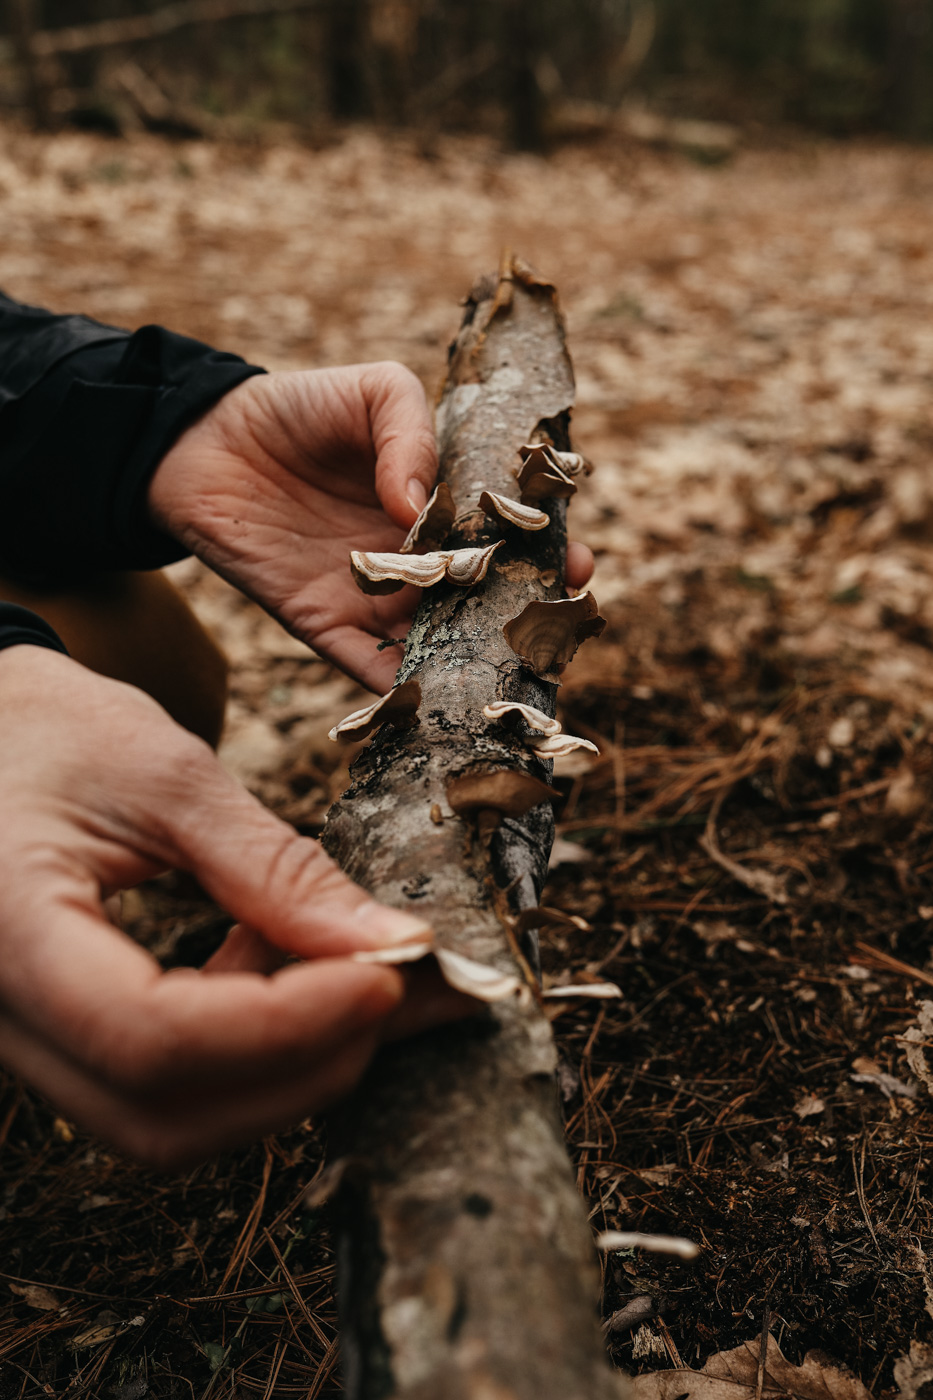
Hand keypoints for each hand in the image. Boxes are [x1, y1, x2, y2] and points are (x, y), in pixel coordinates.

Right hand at [0, 646, 469, 1167]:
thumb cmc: (47, 728)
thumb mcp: (166, 775)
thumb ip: (275, 868)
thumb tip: (391, 943)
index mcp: (7, 932)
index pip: (151, 1038)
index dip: (285, 1024)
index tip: (387, 972)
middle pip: (162, 1115)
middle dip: (302, 1065)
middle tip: (395, 986)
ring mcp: (23, 1039)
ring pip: (165, 1119)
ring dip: (281, 1062)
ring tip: (338, 959)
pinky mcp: (59, 1036)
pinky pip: (158, 1083)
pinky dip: (243, 1043)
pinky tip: (276, 959)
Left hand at [149, 365, 593, 692]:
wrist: (202, 440)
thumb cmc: (298, 407)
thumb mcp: (372, 392)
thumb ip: (409, 434)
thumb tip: (420, 507)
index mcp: (442, 501)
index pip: (507, 534)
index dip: (547, 551)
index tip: (579, 568)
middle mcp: (419, 558)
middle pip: (483, 599)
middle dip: (521, 620)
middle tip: (553, 634)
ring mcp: (375, 596)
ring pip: (435, 641)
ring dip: (469, 662)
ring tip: (507, 682)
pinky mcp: (325, 625)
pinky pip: (369, 667)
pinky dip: (400, 690)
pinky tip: (432, 704)